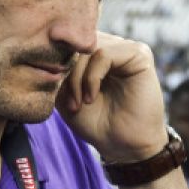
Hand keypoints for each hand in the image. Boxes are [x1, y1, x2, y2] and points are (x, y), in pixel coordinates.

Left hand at [57, 32, 167, 162]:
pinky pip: (104, 53)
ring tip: (79, 103)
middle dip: (66, 73)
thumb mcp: (64, 94)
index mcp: (94, 52)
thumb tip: (49, 48)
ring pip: (88, 48)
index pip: (68, 42)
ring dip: (77, 78)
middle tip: (70, 103)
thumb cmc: (95, 122)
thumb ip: (58, 70)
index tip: (55, 95)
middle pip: (76, 43)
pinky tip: (91, 97)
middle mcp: (111, 45)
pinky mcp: (139, 54)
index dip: (56, 66)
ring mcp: (125, 48)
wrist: (122, 145)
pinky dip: (91, 77)